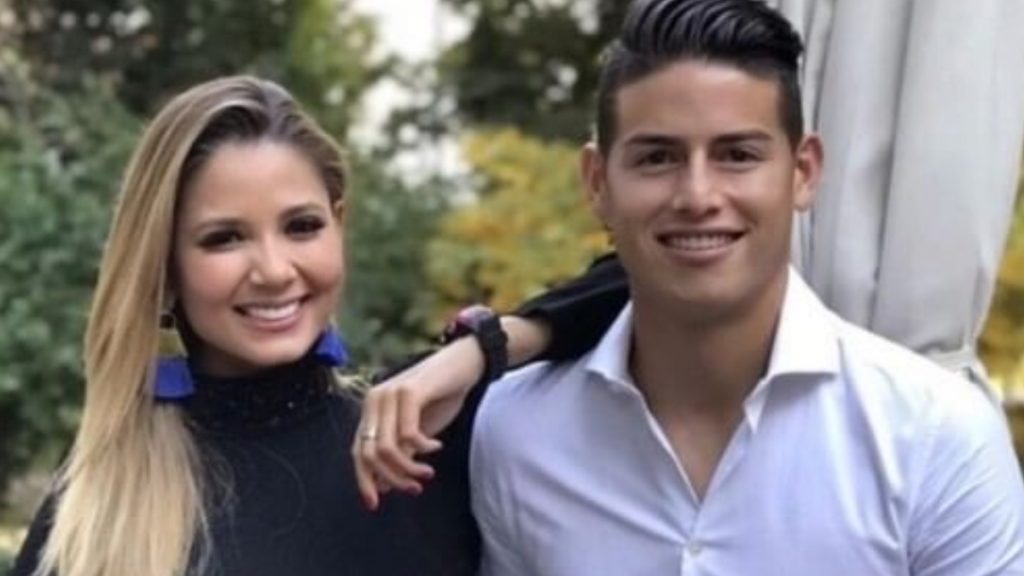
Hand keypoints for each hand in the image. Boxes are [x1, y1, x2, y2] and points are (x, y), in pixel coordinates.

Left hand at [353, 337, 484, 509]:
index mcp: (371, 410)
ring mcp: (389, 393)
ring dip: (408, 468)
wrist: (464, 363)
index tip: (375, 504)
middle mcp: (374, 400)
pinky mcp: (409, 391)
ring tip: (427, 472)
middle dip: (391, 479)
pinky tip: (436, 447)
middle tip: (415, 488)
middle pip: (369, 454)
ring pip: (387, 448)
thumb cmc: (441, 395)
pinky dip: (423, 448)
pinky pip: (408, 433)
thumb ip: (400, 452)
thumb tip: (383, 485)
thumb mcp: (418, 430)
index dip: (364, 481)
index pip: (357, 452)